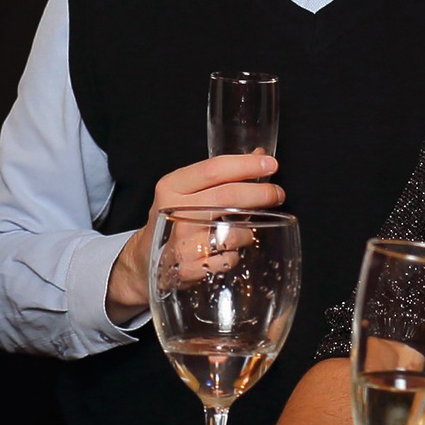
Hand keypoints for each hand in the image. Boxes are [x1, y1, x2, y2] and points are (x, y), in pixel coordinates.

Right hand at [104, 153, 282, 318]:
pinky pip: (229, 259)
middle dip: (261, 194)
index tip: (271, 164)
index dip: (246, 165)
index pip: (214, 169)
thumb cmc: (174, 218)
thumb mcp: (189, 191)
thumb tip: (259, 154)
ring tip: (245, 230)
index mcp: (172, 186)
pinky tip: (227, 252)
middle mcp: (174, 211)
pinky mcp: (187, 269)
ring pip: (233, 232)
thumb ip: (222, 174)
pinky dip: (235, 255)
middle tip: (278, 194)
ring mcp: (180, 242)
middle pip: (227, 196)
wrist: (146, 259)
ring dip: (248, 231)